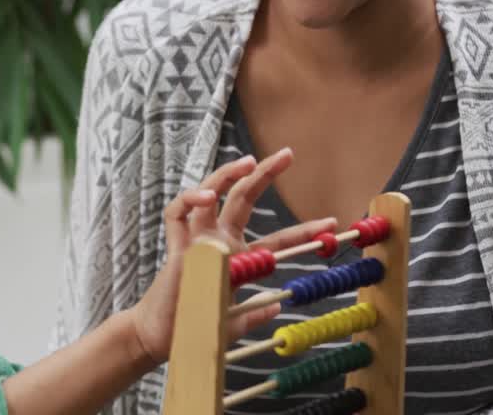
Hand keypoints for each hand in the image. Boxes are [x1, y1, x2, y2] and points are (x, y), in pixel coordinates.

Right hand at [127, 148, 337, 365]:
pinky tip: (207, 197)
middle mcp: (218, 240)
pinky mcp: (175, 244)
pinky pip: (178, 213)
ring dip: (226, 174)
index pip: (276, 239)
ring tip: (248, 162)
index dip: (302, 231)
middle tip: (287, 154)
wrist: (162, 338)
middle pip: (242, 198)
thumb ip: (254, 314)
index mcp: (238, 257)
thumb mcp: (234, 323)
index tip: (330, 224)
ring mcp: (196, 239)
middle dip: (265, 174)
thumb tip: (276, 307)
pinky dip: (190, 199)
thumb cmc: (197, 327)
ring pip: (209, 194)